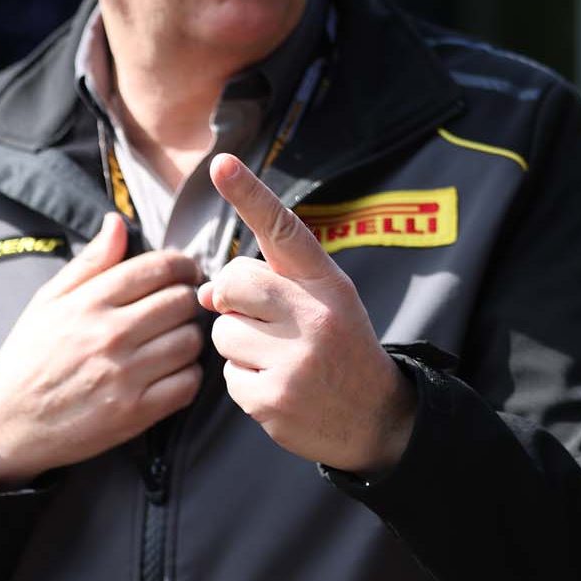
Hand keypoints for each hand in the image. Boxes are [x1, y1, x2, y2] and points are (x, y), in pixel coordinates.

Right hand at [0, 214, 202, 487]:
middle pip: (182, 302)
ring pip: (190, 341)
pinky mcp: (134, 413)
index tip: (185, 272)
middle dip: (186, 300)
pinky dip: (186, 376)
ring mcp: (123, 376)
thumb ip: (89, 262)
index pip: (158, 268)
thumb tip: (118, 222)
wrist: (4, 426)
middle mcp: (109, 336)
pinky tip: (169, 372)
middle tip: (177, 307)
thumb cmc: (29, 357)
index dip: (182, 265)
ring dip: (188, 337)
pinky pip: (188, 383)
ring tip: (171, 339)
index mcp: (88, 303)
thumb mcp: (47, 301)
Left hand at [199, 154, 415, 472]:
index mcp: (327, 283)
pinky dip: (245, 381)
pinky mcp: (273, 398)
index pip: (283, 231)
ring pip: (222, 332)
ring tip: (280, 359)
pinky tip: (278, 386)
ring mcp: (294, 359)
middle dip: (234, 302)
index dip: (250, 195)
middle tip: (267, 322)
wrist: (376, 417)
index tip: (222, 163)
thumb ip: (269, 287)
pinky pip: (226, 376)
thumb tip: (203, 294)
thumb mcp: (324, 304)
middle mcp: (314, 315)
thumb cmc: (340, 348)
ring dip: (239, 346)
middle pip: (233, 283)